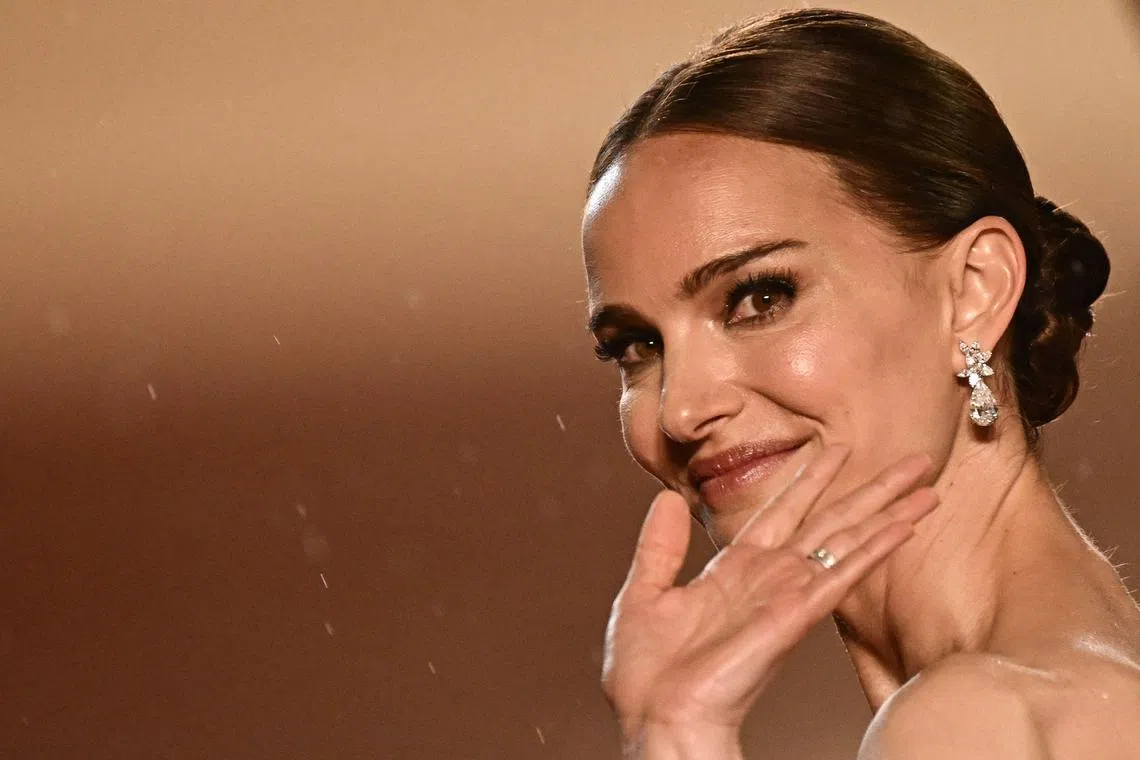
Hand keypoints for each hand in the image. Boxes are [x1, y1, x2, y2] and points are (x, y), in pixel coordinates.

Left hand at [602, 445, 936, 752]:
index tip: (836, 450)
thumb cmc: (648, 675)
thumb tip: (665, 498)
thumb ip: (659, 546)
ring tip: (924, 485)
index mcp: (734, 571)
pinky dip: (872, 548)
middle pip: (830, 521)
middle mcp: (768, 579)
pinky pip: (839, 574)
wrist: (655, 718)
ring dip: (886, 511)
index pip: (783, 511)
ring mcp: (785, 597)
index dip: (811, 478)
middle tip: (911, 461)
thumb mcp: (645, 593)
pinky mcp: (793, 618)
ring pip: (846, 541)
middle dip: (870, 490)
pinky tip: (902, 526)